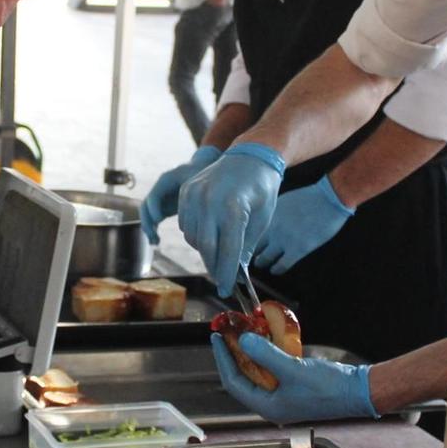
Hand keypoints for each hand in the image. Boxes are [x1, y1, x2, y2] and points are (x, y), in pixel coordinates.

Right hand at [139, 144, 221, 242]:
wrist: (205, 169)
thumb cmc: (205, 175)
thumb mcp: (202, 182)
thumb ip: (197, 195)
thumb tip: (198, 213)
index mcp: (166, 180)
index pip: (154, 195)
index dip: (154, 208)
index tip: (158, 220)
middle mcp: (159, 189)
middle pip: (145, 206)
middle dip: (147, 221)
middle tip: (154, 236)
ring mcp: (160, 198)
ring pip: (147, 214)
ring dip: (148, 228)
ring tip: (155, 242)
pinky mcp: (164, 207)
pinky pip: (153, 220)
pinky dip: (153, 230)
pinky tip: (156, 242)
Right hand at [177, 144, 284, 290]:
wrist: (251, 156)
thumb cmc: (261, 188)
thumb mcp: (261, 220)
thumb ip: (245, 247)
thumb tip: (235, 273)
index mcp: (232, 208)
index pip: (227, 250)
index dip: (227, 274)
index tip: (227, 291)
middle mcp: (209, 200)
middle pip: (205, 247)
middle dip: (214, 267)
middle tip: (222, 280)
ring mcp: (194, 194)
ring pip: (192, 238)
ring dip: (205, 251)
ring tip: (219, 253)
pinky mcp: (186, 191)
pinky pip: (185, 224)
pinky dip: (195, 234)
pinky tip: (210, 232)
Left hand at [212, 332, 376, 423]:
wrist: (358, 391)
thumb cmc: (328, 388)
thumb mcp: (293, 369)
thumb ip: (266, 355)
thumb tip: (243, 341)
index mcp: (267, 406)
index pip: (233, 382)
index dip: (223, 359)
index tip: (217, 338)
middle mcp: (272, 402)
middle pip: (243, 376)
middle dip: (234, 354)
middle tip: (227, 333)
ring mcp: (283, 394)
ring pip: (258, 371)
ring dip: (251, 352)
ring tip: (244, 333)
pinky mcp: (294, 385)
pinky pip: (273, 368)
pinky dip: (268, 353)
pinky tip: (267, 339)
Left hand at [252, 175, 352, 274]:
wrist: (329, 199)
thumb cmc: (311, 197)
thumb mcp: (284, 202)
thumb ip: (273, 215)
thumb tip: (265, 224)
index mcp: (268, 215)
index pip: (246, 231)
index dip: (243, 238)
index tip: (242, 243)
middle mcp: (271, 228)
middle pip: (250, 246)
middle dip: (247, 252)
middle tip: (248, 256)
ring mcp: (283, 240)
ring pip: (262, 259)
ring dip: (262, 262)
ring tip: (263, 263)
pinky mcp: (297, 249)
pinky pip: (280, 266)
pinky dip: (276, 269)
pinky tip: (276, 269)